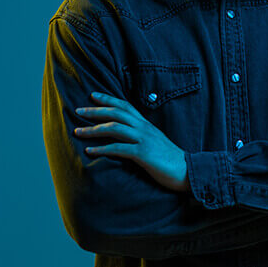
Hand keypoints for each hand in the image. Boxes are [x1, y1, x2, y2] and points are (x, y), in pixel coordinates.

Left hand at [73, 91, 189, 192]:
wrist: (189, 171)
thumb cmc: (170, 160)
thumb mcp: (155, 142)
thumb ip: (142, 136)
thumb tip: (127, 137)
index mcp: (146, 125)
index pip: (125, 106)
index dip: (108, 99)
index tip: (92, 95)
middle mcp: (144, 128)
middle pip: (116, 113)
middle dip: (95, 111)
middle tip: (78, 110)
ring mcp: (144, 139)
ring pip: (114, 128)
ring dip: (93, 129)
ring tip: (78, 132)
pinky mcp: (143, 153)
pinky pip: (118, 148)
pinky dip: (102, 148)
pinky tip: (90, 150)